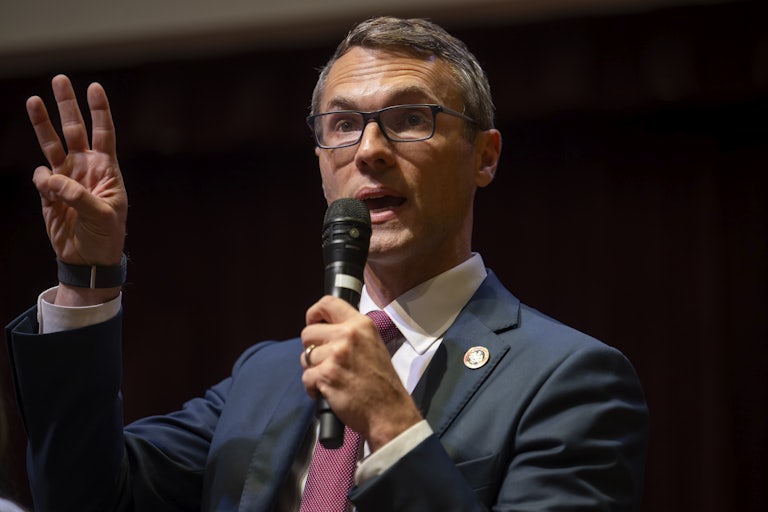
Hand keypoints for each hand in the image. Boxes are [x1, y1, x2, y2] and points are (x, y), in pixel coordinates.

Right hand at [28, 74, 126, 268]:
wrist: (89, 259)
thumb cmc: (106, 237)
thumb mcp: (101, 216)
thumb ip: (77, 196)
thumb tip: (50, 178)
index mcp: (107, 170)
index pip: (104, 134)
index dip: (99, 111)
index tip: (94, 87)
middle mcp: (86, 168)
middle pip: (75, 130)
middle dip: (67, 105)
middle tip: (60, 79)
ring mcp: (66, 178)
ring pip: (52, 144)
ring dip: (42, 123)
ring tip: (33, 100)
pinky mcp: (49, 192)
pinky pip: (41, 178)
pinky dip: (42, 181)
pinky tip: (49, 192)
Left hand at [300, 296, 422, 451]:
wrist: (389, 411)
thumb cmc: (382, 383)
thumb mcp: (373, 345)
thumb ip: (351, 334)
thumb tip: (325, 330)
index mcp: (361, 324)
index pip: (327, 303)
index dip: (314, 313)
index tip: (313, 323)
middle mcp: (348, 335)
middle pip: (308, 333)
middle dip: (312, 349)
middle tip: (326, 362)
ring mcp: (336, 354)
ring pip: (305, 357)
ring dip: (314, 370)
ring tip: (332, 379)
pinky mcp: (327, 374)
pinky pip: (306, 377)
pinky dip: (313, 388)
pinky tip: (328, 392)